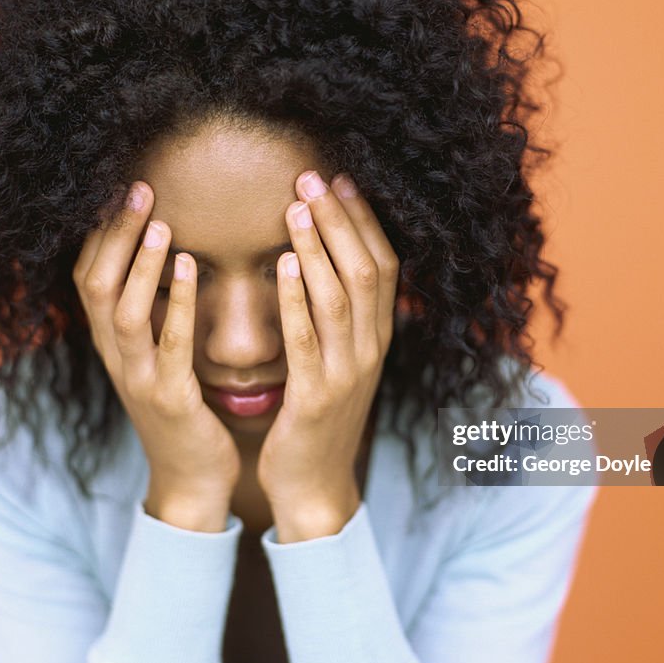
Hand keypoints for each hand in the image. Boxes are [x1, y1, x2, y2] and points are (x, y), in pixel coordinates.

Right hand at [73, 181, 239, 530]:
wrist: (193, 479)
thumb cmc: (183, 410)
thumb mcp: (158, 358)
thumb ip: (153, 316)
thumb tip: (166, 258)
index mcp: (113, 345)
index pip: (88, 276)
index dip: (100, 233)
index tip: (121, 187)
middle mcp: (116, 357)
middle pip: (95, 284)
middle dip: (115, 235)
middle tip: (138, 188)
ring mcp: (139, 379)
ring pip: (122, 312)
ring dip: (140, 264)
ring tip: (160, 222)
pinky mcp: (170, 398)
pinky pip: (169, 345)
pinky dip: (176, 303)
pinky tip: (192, 268)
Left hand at [257, 171, 399, 541]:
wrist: (313, 484)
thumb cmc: (319, 417)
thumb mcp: (341, 362)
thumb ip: (344, 319)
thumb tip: (334, 264)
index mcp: (377, 338)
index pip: (384, 265)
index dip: (364, 221)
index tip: (340, 179)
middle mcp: (371, 350)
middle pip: (366, 271)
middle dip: (340, 221)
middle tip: (312, 177)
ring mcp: (347, 374)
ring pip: (340, 298)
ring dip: (319, 249)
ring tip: (296, 207)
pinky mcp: (317, 398)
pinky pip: (308, 340)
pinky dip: (296, 299)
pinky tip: (280, 265)